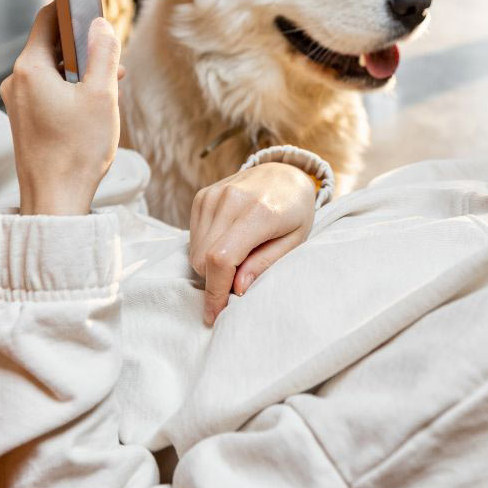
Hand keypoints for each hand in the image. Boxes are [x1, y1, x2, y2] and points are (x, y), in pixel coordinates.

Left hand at [0, 3, 124, 215]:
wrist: (55, 200)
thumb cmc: (77, 150)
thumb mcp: (102, 95)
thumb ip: (103, 53)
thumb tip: (101, 24)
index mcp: (30, 69)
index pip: (47, 19)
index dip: (71, 7)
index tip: (92, 3)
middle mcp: (17, 82)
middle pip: (50, 44)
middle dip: (83, 43)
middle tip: (112, 50)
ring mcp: (18, 102)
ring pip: (52, 69)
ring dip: (81, 68)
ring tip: (110, 80)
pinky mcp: (25, 120)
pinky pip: (48, 90)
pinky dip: (71, 87)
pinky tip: (94, 100)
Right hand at [188, 162, 316, 324]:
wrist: (283, 173)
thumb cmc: (294, 211)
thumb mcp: (294, 241)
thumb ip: (265, 264)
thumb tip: (237, 288)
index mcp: (258, 212)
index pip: (221, 259)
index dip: (215, 292)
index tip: (214, 314)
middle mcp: (230, 200)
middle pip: (203, 258)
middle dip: (215, 280)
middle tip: (239, 279)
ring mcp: (213, 196)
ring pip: (194, 250)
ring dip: (210, 264)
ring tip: (239, 256)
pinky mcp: (203, 196)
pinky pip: (193, 236)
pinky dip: (206, 247)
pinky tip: (228, 241)